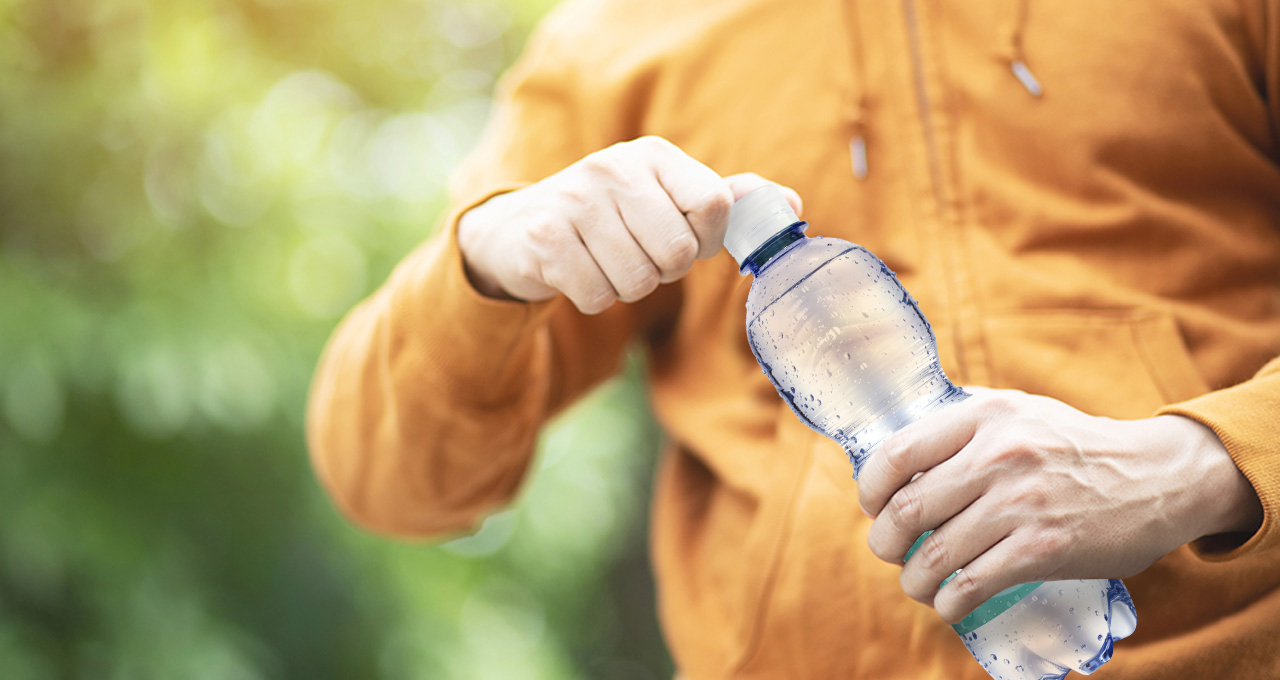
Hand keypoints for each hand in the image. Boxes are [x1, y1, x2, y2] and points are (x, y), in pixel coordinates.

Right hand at [457, 135, 801, 312]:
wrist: (522, 229)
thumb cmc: (614, 218)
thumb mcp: (668, 200)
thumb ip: (728, 203)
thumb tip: (791, 206)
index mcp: (654, 155)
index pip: (714, 205)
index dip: (705, 239)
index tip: (683, 236)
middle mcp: (613, 167)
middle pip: (678, 253)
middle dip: (663, 270)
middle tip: (637, 254)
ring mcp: (575, 200)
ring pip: (638, 280)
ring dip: (627, 287)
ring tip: (605, 261)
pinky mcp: (544, 237)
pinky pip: (597, 295)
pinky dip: (594, 297)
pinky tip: (578, 272)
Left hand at [856, 388, 1261, 623]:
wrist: (1159, 476)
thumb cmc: (1076, 446)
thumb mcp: (1020, 411)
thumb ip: (966, 422)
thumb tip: (903, 448)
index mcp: (985, 416)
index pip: (898, 453)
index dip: (871, 488)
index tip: (873, 506)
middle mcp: (1000, 455)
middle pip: (909, 508)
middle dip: (884, 540)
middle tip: (888, 551)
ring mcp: (1022, 503)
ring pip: (936, 553)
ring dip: (913, 580)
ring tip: (916, 584)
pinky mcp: (1044, 548)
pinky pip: (973, 583)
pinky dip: (949, 601)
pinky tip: (948, 604)